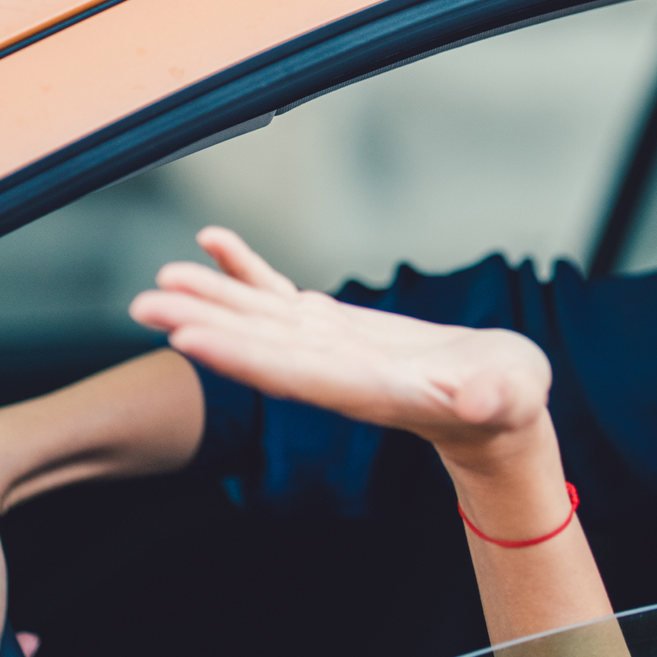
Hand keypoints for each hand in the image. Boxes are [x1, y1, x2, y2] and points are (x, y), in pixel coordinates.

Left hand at [131, 228, 552, 466]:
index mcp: (372, 392)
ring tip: (160, 280)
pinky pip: (280, 298)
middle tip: (145, 304)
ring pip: (260, 323)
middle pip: (259, 350)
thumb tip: (484, 400)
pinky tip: (214, 243)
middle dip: (202, 325)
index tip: (190, 339)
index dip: (241, 356)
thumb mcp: (512, 399)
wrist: (498, 413)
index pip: (295, 375)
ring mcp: (331, 351)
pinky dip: (246, 272)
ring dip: (209, 301)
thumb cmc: (509, 403)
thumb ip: (497, 400)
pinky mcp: (336, 331)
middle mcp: (337, 375)